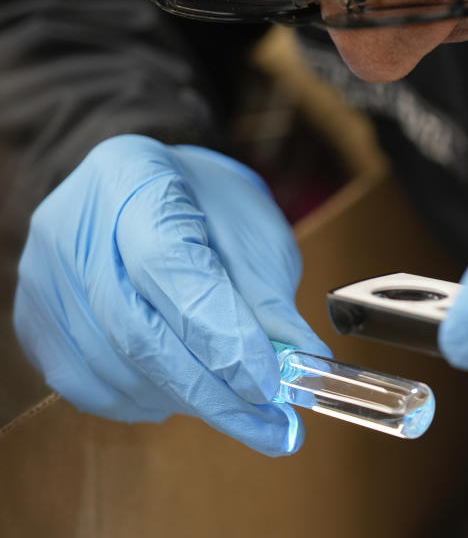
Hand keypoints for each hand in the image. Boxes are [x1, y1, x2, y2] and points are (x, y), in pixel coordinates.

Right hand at [15, 136, 329, 455]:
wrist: (148, 196)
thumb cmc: (208, 209)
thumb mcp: (253, 234)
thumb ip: (270, 298)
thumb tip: (303, 361)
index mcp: (132, 175)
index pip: (167, 264)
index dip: (219, 331)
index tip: (268, 379)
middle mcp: (70, 226)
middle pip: (134, 327)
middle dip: (210, 388)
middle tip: (268, 423)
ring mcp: (43, 277)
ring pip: (112, 366)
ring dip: (185, 401)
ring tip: (240, 409)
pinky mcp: (35, 321)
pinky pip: (87, 386)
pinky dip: (146, 403)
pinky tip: (187, 397)